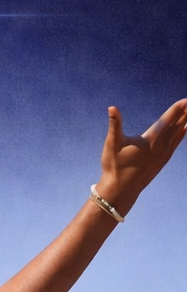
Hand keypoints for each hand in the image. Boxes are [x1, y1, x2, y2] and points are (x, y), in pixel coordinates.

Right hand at [95, 99, 186, 213]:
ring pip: (177, 135)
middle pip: (176, 126)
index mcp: (150, 140)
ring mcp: (162, 155)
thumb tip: (112, 107)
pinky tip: (184, 130)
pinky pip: (175, 145)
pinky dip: (181, 136)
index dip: (176, 109)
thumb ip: (115, 124)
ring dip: (184, 122)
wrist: (120, 190)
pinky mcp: (161, 162)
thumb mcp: (112, 143)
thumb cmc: (114, 166)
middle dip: (184, 113)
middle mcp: (160, 147)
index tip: (185, 100)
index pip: (167, 120)